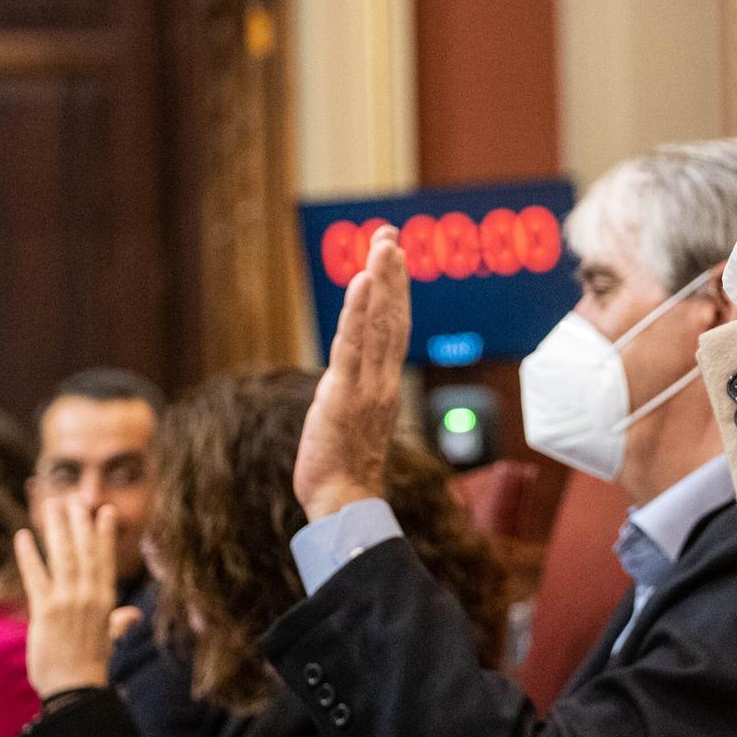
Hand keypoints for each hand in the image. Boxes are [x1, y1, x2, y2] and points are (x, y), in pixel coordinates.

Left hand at [14, 497, 121, 699]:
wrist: (75, 691)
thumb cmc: (91, 667)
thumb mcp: (108, 640)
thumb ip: (118, 622)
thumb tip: (133, 615)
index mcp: (105, 601)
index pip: (104, 560)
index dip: (104, 534)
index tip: (104, 511)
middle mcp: (89, 596)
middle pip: (83, 551)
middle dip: (79, 522)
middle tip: (73, 498)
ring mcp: (67, 602)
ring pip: (62, 556)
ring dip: (57, 529)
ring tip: (51, 506)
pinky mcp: (45, 611)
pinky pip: (36, 576)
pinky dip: (29, 555)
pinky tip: (23, 536)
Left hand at [293, 226, 409, 520]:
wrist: (344, 502)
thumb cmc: (345, 468)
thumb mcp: (351, 420)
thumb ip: (351, 391)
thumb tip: (341, 376)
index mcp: (384, 385)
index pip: (393, 329)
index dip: (396, 291)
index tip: (393, 257)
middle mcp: (382, 380)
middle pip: (392, 317)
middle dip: (392, 274)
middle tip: (390, 235)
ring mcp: (367, 385)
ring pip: (378, 324)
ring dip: (382, 281)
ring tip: (385, 245)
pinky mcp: (344, 393)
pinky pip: (353, 345)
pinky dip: (359, 311)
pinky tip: (362, 282)